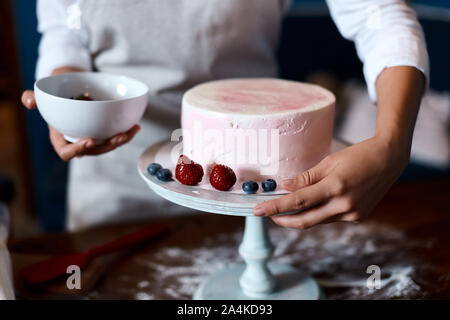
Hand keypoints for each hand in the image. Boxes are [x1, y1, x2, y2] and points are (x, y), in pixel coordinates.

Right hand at [21, 90, 140, 160]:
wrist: (68, 93)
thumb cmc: (54, 98)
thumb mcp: (42, 97)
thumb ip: (33, 99)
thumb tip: (28, 101)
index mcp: (61, 140)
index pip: (67, 152)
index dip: (78, 149)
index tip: (89, 140)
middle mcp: (78, 143)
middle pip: (93, 151)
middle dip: (107, 146)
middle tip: (118, 137)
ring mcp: (93, 140)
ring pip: (108, 146)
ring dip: (120, 141)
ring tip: (130, 131)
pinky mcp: (104, 135)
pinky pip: (115, 138)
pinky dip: (126, 133)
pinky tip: (135, 126)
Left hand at [253, 137, 408, 228]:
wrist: (388, 160)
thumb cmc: (357, 156)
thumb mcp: (329, 162)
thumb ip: (306, 178)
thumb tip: (284, 187)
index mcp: (336, 187)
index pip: (298, 202)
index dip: (275, 207)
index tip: (258, 210)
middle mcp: (344, 205)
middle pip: (305, 220)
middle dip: (282, 219)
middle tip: (267, 213)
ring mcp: (352, 214)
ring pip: (317, 220)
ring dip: (300, 216)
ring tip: (286, 207)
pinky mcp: (357, 218)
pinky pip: (329, 218)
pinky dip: (317, 212)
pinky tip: (314, 203)